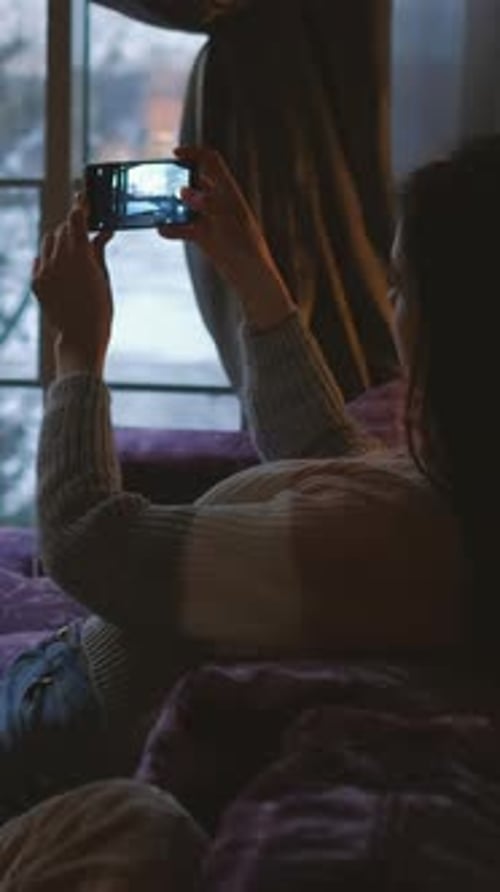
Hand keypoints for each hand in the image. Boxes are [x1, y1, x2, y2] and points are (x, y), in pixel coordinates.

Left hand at [32, 198, 113, 376]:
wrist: (80, 337)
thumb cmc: (99, 309)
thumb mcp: (104, 277)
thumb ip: (99, 250)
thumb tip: (104, 231)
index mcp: (79, 256)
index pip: (76, 219)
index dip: (80, 204)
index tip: (83, 194)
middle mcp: (58, 260)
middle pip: (63, 229)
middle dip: (73, 226)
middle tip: (84, 227)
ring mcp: (44, 271)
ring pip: (49, 242)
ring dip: (61, 240)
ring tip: (73, 252)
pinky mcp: (36, 282)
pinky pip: (40, 260)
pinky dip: (50, 258)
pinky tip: (62, 268)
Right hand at [158, 146, 295, 330]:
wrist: (251, 277)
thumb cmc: (245, 248)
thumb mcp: (225, 223)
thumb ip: (206, 204)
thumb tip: (182, 191)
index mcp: (229, 191)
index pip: (211, 162)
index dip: (194, 153)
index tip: (174, 154)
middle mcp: (219, 202)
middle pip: (194, 181)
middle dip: (176, 180)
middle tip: (157, 183)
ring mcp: (211, 219)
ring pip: (186, 206)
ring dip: (171, 206)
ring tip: (155, 207)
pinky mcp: (205, 237)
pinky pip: (185, 228)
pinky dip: (173, 228)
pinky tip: (161, 230)